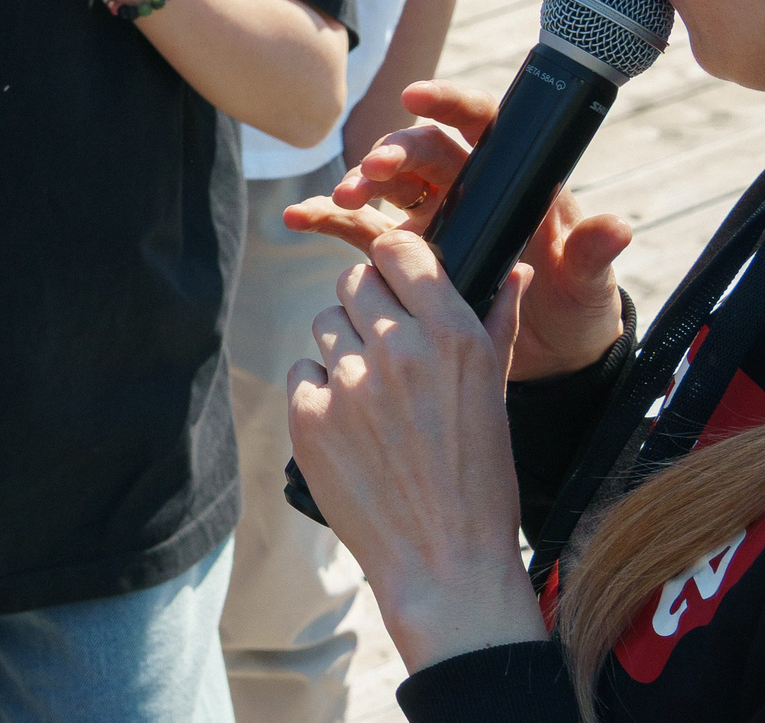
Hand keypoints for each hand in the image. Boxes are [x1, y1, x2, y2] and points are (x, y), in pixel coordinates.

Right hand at [285, 80, 630, 380]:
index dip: (451, 106)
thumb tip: (616, 227)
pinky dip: (328, 220)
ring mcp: (431, 219)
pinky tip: (299, 218)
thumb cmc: (575, 311)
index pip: (481, 129)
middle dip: (393, 154)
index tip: (419, 98)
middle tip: (375, 170)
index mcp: (512, 186)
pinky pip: (360, 230)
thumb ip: (594, 256)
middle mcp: (467, 192)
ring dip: (359, 185)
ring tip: (342, 199)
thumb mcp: (589, 286)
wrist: (548, 357)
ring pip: (387, 187)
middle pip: (422, 153)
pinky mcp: (403, 254)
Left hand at [286, 230, 548, 670]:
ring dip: (343, 350)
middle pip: (352, 282)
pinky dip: (320, 395)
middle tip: (384, 348)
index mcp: (453, 337)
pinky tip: (352, 432)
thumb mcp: (496, 396)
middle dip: (366, 307)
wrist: (446, 564)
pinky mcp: (309, 414)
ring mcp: (349, 381)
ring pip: (324, 325)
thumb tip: (510, 271)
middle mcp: (400, 349)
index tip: (394, 280)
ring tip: (375, 401)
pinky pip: (302, 373)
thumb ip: (494, 325)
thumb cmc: (479, 480)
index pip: (400, 250)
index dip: (392, 262)